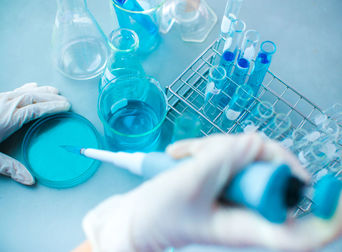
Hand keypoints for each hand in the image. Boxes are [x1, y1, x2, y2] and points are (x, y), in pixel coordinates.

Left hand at [0, 82, 70, 184]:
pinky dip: (26, 88)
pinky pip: (14, 90)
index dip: (53, 107)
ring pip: (25, 92)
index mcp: (9, 119)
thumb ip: (10, 168)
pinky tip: (32, 86)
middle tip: (65, 101)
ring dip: (42, 91)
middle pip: (34, 97)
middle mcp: (5, 105)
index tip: (66, 106)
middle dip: (52, 98)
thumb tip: (31, 180)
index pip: (37, 109)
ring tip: (55, 91)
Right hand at [82, 133, 341, 251]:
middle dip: (250, 152)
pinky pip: (231, 153)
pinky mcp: (226, 178)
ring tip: (185, 154)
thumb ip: (225, 160)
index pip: (305, 231)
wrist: (138, 216)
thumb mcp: (189, 184)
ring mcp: (238, 193)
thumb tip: (256, 142)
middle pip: (279, 175)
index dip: (328, 213)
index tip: (332, 187)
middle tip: (211, 150)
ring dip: (219, 147)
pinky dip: (207, 147)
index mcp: (249, 227)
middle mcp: (251, 210)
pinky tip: (182, 153)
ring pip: (252, 157)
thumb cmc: (159, 213)